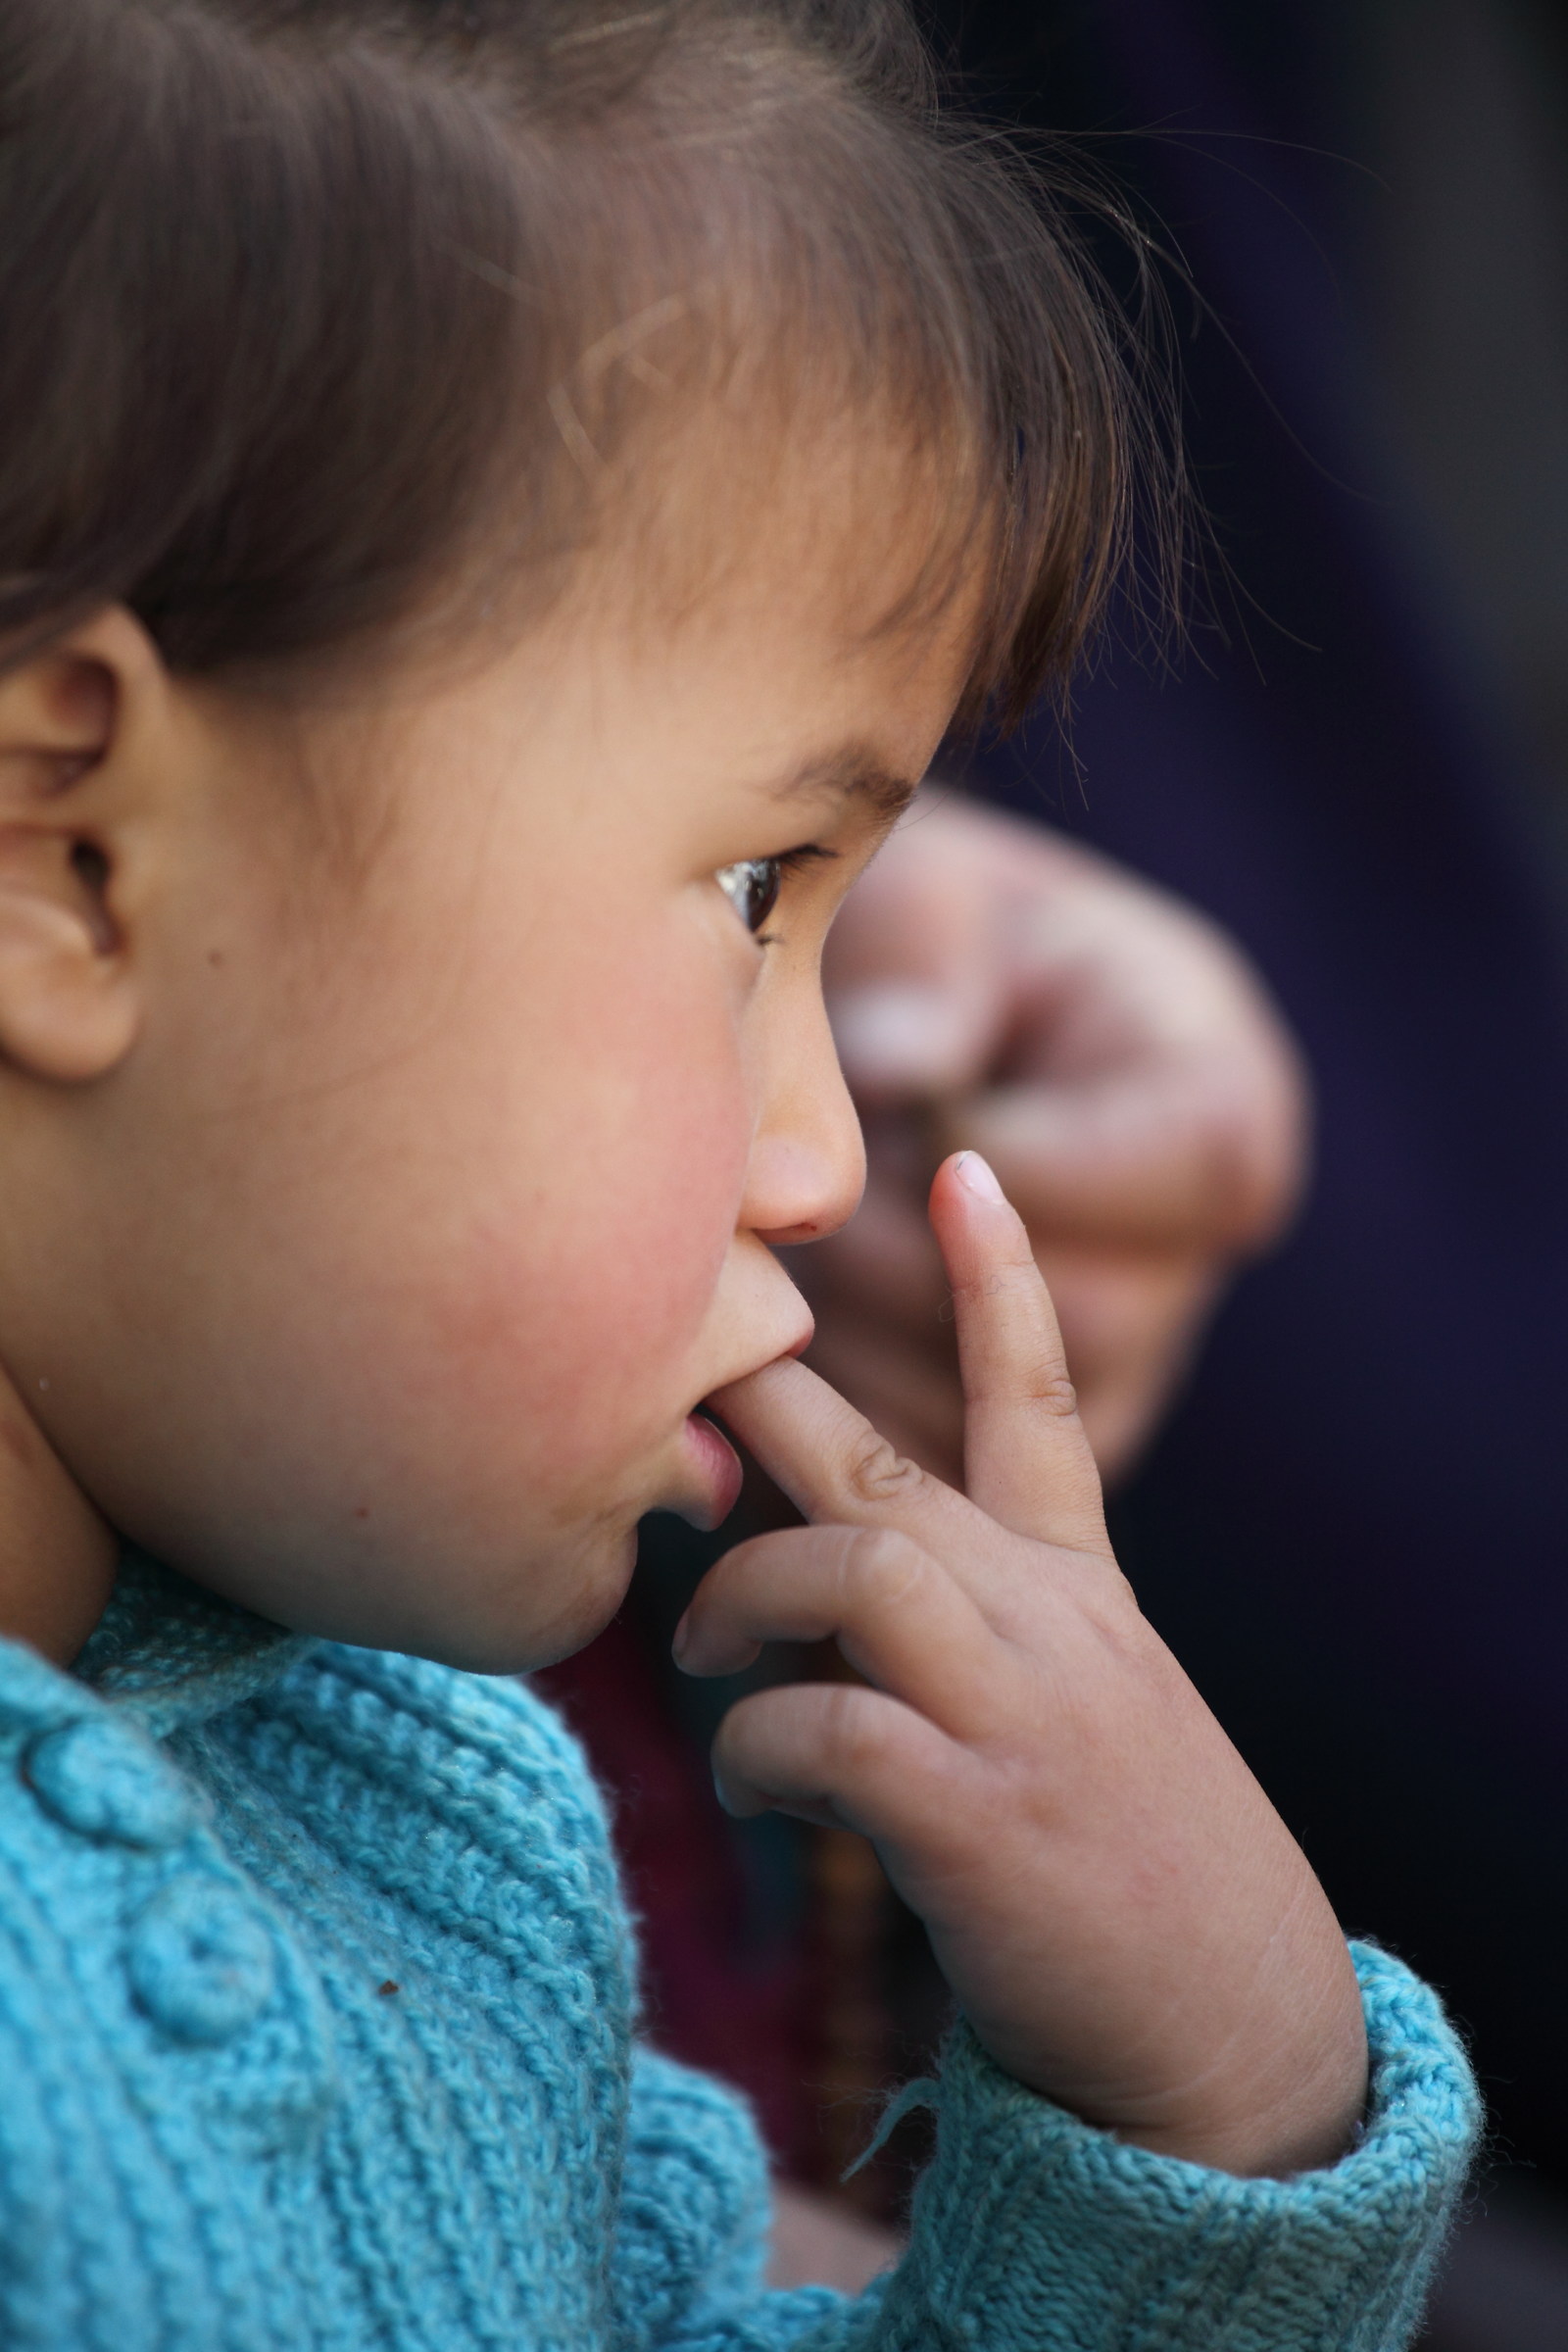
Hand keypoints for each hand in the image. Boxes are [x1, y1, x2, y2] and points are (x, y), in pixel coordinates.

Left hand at [680, 1154, 1364, 2177]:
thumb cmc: (1127, 1871)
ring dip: (741, 1597)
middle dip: (768, 1398)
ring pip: (852, 1563)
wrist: (1236, 2046)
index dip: (1001, 1281)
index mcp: (1080, 1592)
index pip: (1043, 1401)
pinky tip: (748, 1783)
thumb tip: (812, 1584)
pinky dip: (753, 1744)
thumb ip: (970, 1632)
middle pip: (890, 1465)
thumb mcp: (1077, 1714)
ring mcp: (1021, 1714)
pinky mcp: (979, 1817)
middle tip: (677, 1377)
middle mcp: (1051, 1625)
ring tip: (697, 1652)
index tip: (959, 1169)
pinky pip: (823, 1727)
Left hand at [796, 792, 1308, 1484]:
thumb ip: (931, 973)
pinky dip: (840, 1410)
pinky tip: (784, 1322)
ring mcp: (1122, 1358)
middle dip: (912, 1260)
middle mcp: (1194, 1251)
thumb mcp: (935, 902)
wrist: (900, 1022)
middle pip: (1090, 1319)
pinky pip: (943, 1469)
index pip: (1189, 1169)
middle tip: (815, 1189)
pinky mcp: (1031, 1452)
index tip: (910, 1110)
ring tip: (791, 1240)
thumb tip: (904, 1071)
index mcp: (1220, 1103)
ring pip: (1007, 1420)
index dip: (1020, 1153)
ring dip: (858, 1336)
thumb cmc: (929, 938)